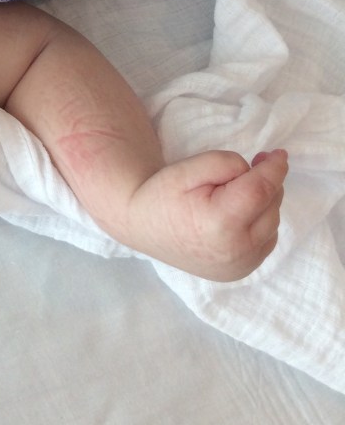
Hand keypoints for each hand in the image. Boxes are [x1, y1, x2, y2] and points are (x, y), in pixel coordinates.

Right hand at [124, 149, 287, 280]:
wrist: (143, 227)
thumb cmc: (163, 194)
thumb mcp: (189, 168)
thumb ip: (225, 164)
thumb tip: (256, 172)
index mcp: (221, 224)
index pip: (262, 190)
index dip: (274, 168)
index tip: (280, 153)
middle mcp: (237, 251)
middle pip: (270, 207)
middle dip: (265, 183)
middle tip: (247, 167)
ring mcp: (240, 266)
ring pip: (272, 224)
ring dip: (264, 203)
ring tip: (236, 191)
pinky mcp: (241, 272)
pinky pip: (266, 241)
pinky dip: (261, 223)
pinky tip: (240, 213)